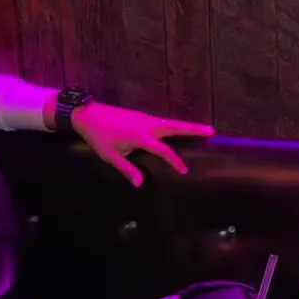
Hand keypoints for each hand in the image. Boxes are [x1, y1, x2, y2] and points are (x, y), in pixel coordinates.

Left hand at [72, 103, 214, 186]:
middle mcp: (147, 125)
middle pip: (176, 127)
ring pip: (171, 122)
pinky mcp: (142, 116)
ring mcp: (146, 118)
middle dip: (194, 129)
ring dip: (187, 126)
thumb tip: (141, 183)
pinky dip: (175, 125)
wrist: (86, 114)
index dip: (175, 161)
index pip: (164, 150)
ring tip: (203, 129)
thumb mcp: (110, 156)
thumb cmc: (98, 136)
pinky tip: (179, 130)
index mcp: (141, 137)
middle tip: (212, 131)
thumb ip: (127, 169)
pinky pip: (163, 121)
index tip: (185, 171)